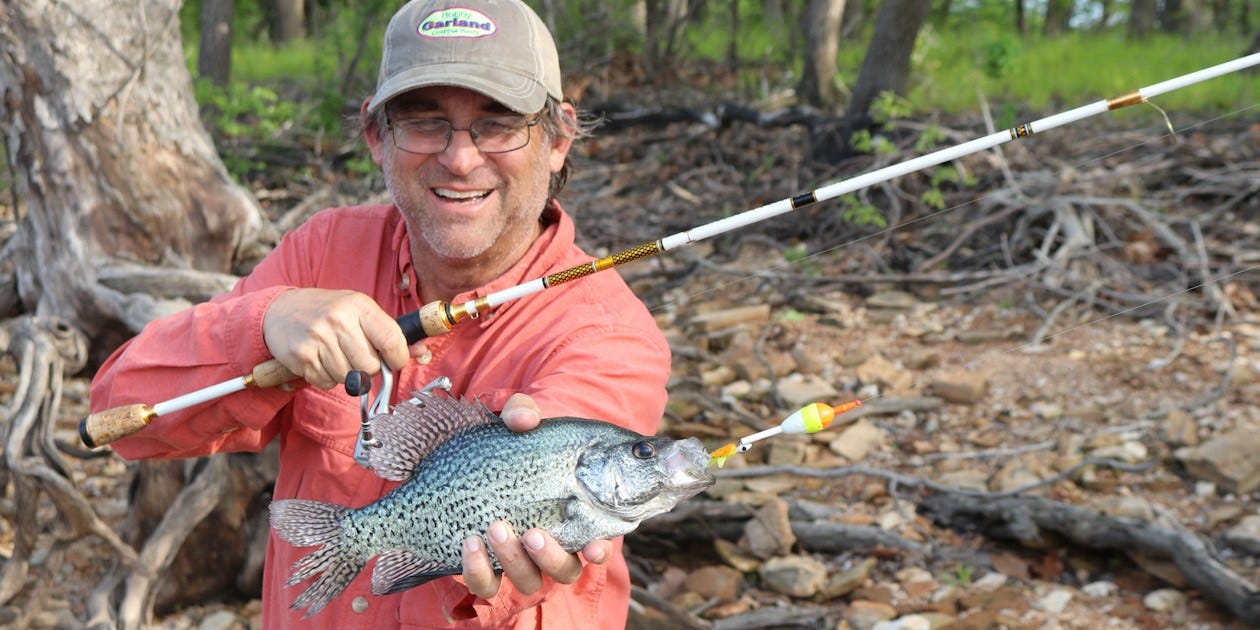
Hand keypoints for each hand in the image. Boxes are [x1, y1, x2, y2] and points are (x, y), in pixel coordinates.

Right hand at [262, 288, 415, 388]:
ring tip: (335, 354)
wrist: (280, 310)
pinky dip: (327, 377)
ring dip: (346, 373)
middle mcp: (338, 320)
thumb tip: (421, 351)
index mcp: (359, 306)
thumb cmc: (328, 311)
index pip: (391, 339)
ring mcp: (318, 339)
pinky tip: (321, 359)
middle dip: (368, 368)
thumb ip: (388, 331)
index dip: (398, 358)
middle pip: (369, 366)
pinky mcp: (302, 357)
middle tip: (357, 355)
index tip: (394, 361)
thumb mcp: (359, 310)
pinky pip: (327, 382)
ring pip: (349, 378)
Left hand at [460, 393, 612, 597]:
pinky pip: (486, 584)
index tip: (594, 547)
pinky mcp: (486, 571)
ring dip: (513, 560)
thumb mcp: (517, 426)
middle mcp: (550, 549)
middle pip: (564, 570)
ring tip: (495, 528)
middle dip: (550, 556)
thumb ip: (523, 414)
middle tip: (532, 533)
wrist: (465, 469)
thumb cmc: (509, 448)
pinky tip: (469, 543)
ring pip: (528, 581)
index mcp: (571, 520)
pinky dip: (478, 569)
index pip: (597, 544)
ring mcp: (518, 564)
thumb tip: (523, 420)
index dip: (599, 551)